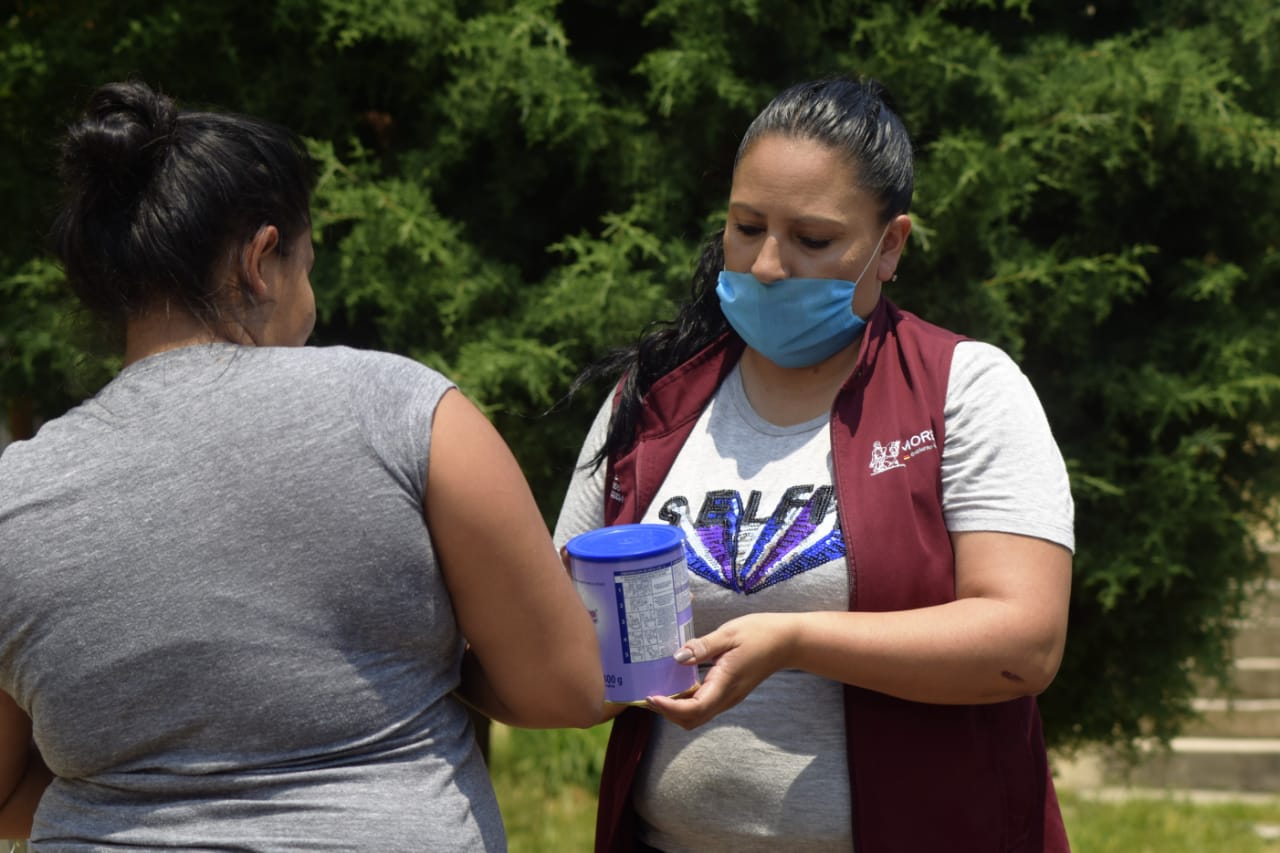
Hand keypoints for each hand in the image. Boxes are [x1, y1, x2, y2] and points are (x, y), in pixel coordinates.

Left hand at [644, 612, 794, 729]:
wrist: (787, 641)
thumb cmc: (759, 633)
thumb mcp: (729, 633)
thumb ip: (703, 646)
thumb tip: (677, 658)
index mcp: (725, 684)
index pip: (694, 709)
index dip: (669, 708)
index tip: (650, 697)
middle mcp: (726, 697)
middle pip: (691, 720)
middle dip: (667, 713)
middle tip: (646, 695)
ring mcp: (728, 698)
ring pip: (697, 716)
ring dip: (674, 710)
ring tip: (656, 691)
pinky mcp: (728, 693)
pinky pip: (703, 706)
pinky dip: (685, 703)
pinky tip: (675, 686)